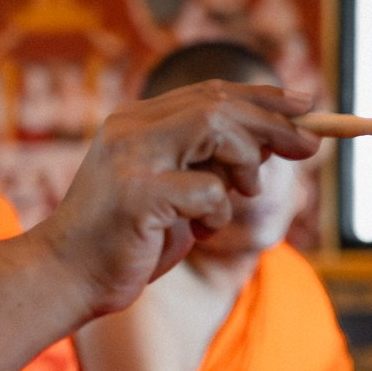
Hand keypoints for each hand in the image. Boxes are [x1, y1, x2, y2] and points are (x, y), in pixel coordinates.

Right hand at [37, 82, 318, 314]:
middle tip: (309, 146)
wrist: (62, 278)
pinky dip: (216, 216)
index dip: (261, 96)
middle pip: (219, 104)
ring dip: (244, 165)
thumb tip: (274, 141)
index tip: (304, 105)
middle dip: (273, 123)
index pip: (209, 92)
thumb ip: (206, 165)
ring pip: (217, 132)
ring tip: (239, 193)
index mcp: (134, 123)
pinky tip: (196, 233)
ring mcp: (131, 160)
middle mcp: (130, 130)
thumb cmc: (121, 242)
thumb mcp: (169, 192)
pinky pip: (208, 193)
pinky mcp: (138, 196)